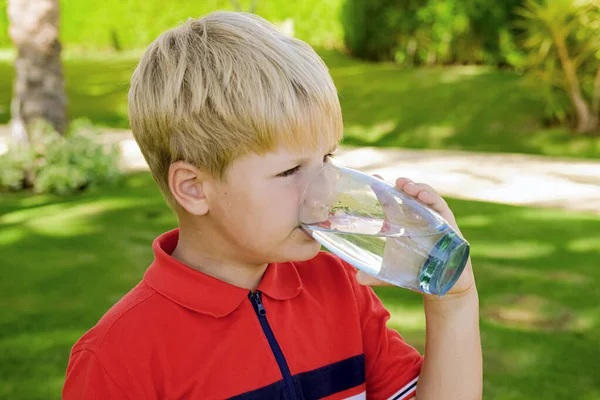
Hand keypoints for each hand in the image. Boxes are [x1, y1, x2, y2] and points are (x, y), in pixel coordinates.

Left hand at [355, 176, 475, 298]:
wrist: (442, 285)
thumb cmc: (417, 274)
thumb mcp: (392, 273)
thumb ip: (375, 276)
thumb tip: (358, 279)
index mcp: (401, 224)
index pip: (390, 202)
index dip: (383, 190)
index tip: (374, 179)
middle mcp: (416, 218)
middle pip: (407, 195)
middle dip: (401, 185)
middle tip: (394, 182)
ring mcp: (432, 218)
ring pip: (424, 196)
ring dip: (416, 188)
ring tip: (406, 186)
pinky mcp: (447, 223)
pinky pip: (440, 206)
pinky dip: (431, 198)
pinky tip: (422, 196)